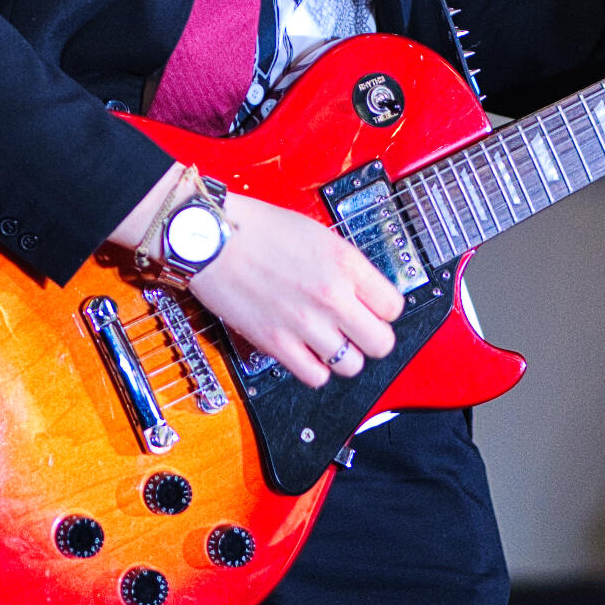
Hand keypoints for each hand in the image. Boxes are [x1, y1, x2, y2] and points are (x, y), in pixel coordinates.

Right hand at [184, 195, 403, 389]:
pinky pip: (315, 376)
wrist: (210, 237)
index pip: (394, 306)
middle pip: (381, 343)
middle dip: (373, 338)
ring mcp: (304, 323)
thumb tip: (365, 291)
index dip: (385, 310)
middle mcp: (330, 295)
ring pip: (352, 365)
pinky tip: (308, 352)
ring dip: (344, 355)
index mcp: (344, 262)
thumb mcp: (317, 233)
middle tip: (358, 330)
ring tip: (330, 341)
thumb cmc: (255, 228)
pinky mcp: (276, 343)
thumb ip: (345, 265)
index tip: (375, 309)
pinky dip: (315, 369)